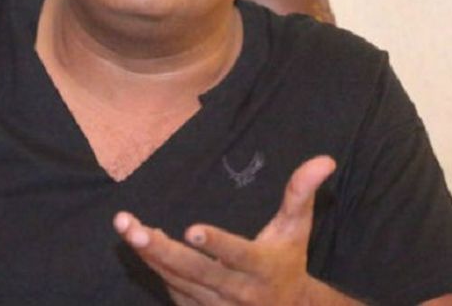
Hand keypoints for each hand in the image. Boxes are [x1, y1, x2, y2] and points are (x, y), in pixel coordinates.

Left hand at [114, 156, 337, 305]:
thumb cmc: (288, 259)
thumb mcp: (297, 228)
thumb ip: (302, 193)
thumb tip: (324, 159)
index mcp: (264, 268)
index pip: (238, 256)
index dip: (217, 244)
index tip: (191, 229)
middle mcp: (239, 292)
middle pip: (197, 272)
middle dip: (163, 250)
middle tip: (134, 228)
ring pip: (179, 282)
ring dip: (150, 256)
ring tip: (127, 228)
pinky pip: (173, 291)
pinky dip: (155, 268)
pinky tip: (138, 243)